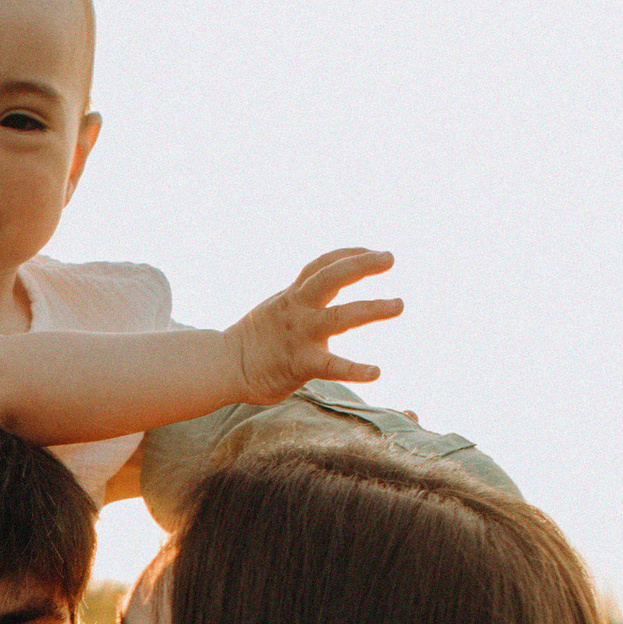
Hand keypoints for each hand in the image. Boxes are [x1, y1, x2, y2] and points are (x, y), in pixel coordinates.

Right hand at [223, 247, 400, 404]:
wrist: (224, 366)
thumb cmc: (256, 340)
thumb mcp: (279, 308)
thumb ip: (304, 299)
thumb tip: (327, 289)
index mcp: (293, 295)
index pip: (323, 265)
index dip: (349, 254)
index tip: (372, 251)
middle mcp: (298, 309)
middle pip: (331, 277)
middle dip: (361, 265)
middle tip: (390, 257)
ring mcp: (300, 335)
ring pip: (339, 316)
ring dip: (371, 308)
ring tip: (398, 304)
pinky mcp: (300, 363)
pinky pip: (332, 365)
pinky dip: (355, 369)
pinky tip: (377, 371)